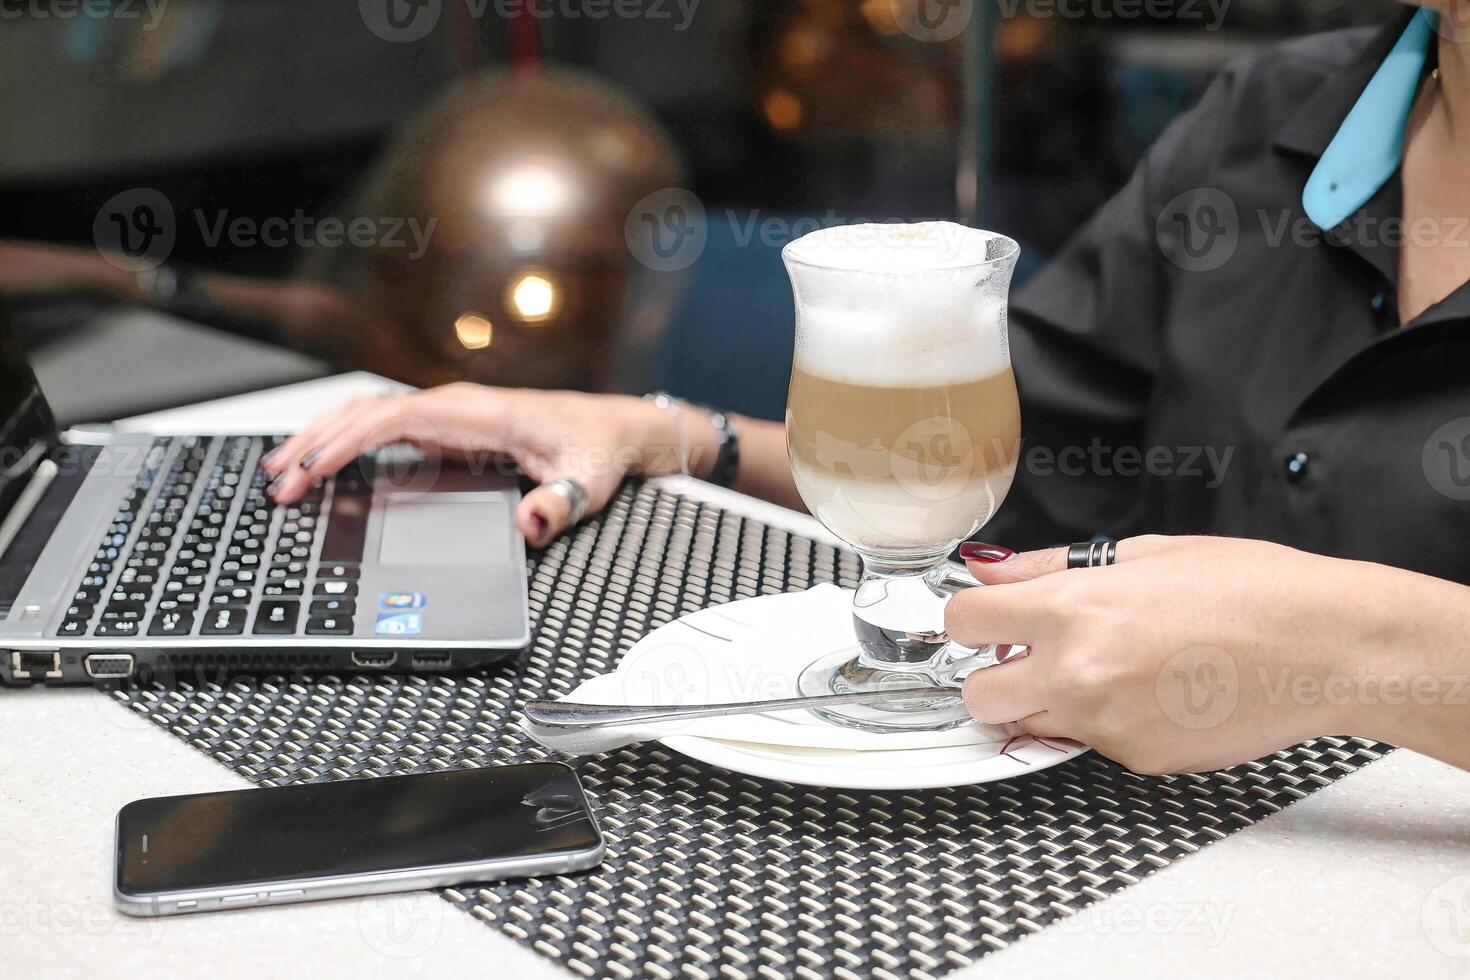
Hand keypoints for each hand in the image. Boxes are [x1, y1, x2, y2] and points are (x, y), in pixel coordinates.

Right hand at [261, 383, 668, 545]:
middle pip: (369, 412)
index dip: (350, 440)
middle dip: (318, 442)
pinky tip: (323, 462)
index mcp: (481, 413)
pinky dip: (347, 442)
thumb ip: (559, 504)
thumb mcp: (587, 481)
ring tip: (281, 470)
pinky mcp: (449, 429)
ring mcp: (450, 415)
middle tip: (278, 481)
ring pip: (370, 416)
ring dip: (323, 438)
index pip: (398, 417)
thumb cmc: (598, 449)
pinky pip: (386, 429)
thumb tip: (531, 524)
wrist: (614, 430)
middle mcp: (458, 407)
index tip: (315, 468)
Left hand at [944, 535, 1438, 773]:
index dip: (971, 616)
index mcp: (1072, 611)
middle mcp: (1078, 675)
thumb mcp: (1142, 554)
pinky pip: (1091, 742)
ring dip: (1045, 699)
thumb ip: (1050, 568)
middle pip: (977, 697)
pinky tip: (1153, 690)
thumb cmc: (1250, 589)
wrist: (1324, 649)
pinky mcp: (1138, 760)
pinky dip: (1105, 720)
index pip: (963, 621)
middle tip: (1030, 653)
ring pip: (1033, 724)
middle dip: (993, 675)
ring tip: (1105, 666)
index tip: (988, 616)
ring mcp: (1107, 726)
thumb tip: (990, 569)